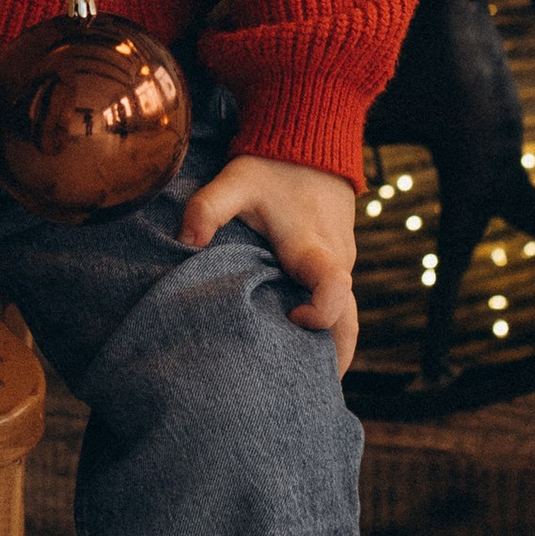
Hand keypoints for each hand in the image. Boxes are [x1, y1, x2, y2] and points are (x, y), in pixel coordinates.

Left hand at [179, 156, 358, 371]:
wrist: (311, 140)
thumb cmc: (271, 165)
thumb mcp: (235, 180)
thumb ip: (208, 207)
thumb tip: (184, 241)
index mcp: (313, 247)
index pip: (334, 289)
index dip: (321, 314)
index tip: (293, 321)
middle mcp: (336, 260)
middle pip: (350, 322)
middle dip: (332, 357)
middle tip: (303, 394)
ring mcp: (342, 263)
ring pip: (348, 315)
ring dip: (328, 345)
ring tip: (297, 382)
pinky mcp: (338, 263)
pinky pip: (341, 303)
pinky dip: (327, 327)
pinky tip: (299, 349)